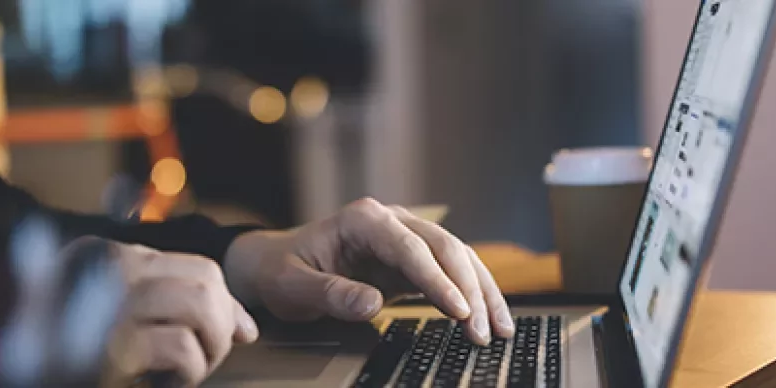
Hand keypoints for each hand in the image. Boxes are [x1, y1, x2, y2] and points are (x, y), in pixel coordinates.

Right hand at [89, 239, 258, 387]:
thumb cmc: (78, 354)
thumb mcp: (120, 318)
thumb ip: (175, 305)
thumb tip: (247, 329)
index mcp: (105, 255)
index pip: (198, 268)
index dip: (224, 308)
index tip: (218, 339)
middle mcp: (104, 269)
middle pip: (206, 281)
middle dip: (220, 328)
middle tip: (199, 361)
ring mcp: (107, 304)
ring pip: (201, 304)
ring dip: (208, 349)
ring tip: (184, 372)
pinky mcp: (110, 350)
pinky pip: (183, 350)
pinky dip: (189, 374)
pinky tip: (162, 384)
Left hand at [224, 198, 513, 345]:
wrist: (276, 263)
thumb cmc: (282, 270)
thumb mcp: (293, 285)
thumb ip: (330, 294)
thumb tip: (372, 305)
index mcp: (364, 218)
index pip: (410, 247)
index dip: (437, 279)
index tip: (458, 310)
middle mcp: (391, 221)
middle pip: (444, 248)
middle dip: (468, 290)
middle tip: (480, 332)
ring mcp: (405, 237)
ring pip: (457, 257)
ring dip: (481, 292)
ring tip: (498, 330)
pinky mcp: (412, 259)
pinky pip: (452, 272)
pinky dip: (472, 294)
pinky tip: (489, 318)